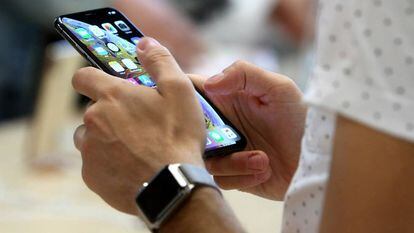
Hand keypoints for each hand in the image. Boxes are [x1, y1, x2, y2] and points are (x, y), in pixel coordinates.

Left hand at [73, 38, 204, 214]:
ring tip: (135, 149)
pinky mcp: (91, 177)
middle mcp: (93, 121)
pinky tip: (132, 167)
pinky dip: (109, 164)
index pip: (83, 77)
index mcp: (112, 97)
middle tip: (139, 126)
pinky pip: (95, 164)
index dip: (93, 80)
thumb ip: (159, 61)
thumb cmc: (178, 137)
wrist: (174, 187)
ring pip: (91, 139)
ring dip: (106, 140)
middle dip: (110, 115)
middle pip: (92, 112)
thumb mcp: (179, 90)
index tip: (107, 87)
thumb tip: (144, 43)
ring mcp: (90, 151)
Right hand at [191, 61, 305, 199]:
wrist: (318, 160)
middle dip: (205, 140)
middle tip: (228, 142)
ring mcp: (226, 150)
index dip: (179, 96)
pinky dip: (242, 176)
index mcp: (227, 98)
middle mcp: (221, 124)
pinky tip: (264, 169)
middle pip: (189, 130)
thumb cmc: (302, 118)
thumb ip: (244, 74)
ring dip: (233, 162)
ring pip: (204, 158)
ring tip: (263, 159)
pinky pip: (221, 179)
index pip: (191, 91)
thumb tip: (209, 83)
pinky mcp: (234, 174)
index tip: (180, 106)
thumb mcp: (279, 87)